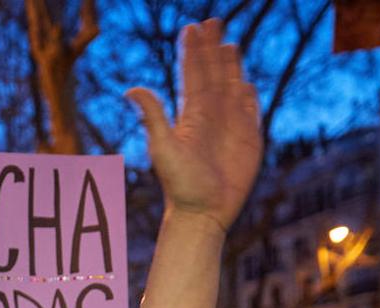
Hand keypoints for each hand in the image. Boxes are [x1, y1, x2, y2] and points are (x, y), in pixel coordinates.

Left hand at [126, 19, 261, 231]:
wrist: (203, 214)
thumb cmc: (180, 185)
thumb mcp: (163, 148)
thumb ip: (152, 116)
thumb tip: (129, 89)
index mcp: (190, 115)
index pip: (192, 75)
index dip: (192, 51)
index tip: (191, 27)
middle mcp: (209, 116)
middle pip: (212, 74)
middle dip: (212, 49)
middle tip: (211, 21)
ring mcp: (230, 126)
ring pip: (231, 87)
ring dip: (230, 66)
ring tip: (228, 43)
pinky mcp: (249, 139)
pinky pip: (249, 111)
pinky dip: (248, 95)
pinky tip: (244, 83)